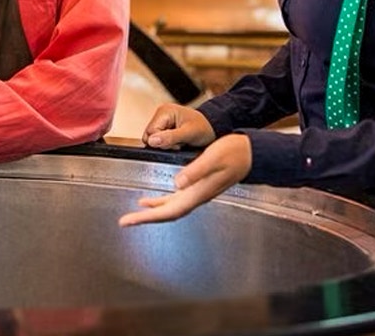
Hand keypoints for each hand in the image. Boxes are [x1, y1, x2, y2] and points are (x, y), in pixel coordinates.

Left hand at [118, 133, 251, 226]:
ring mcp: (197, 194)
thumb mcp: (212, 158)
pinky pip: (175, 200)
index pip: (168, 211)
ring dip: (152, 213)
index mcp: (197, 193)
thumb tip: (177, 184)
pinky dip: (161, 202)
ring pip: (170, 208)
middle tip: (124, 222)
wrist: (250, 154)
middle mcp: (196, 197)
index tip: (129, 221)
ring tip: (134, 215)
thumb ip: (195, 171)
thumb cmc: (233, 153)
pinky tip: (152, 201)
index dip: (147, 218)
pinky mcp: (197, 187)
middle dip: (144, 219)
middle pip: (167, 214)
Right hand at [140, 103, 214, 149]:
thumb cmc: (204, 128)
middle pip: (150, 135)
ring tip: (179, 141)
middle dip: (163, 143)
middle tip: (179, 143)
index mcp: (165, 111)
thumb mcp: (189, 134)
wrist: (212, 128)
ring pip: (153, 139)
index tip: (177, 144)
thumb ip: (170, 137)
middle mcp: (161, 114)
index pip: (151, 132)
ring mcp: (162, 120)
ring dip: (166, 144)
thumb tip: (152, 141)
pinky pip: (159, 139)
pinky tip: (178, 141)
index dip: (162, 142)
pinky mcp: (164, 126)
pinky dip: (168, 143)